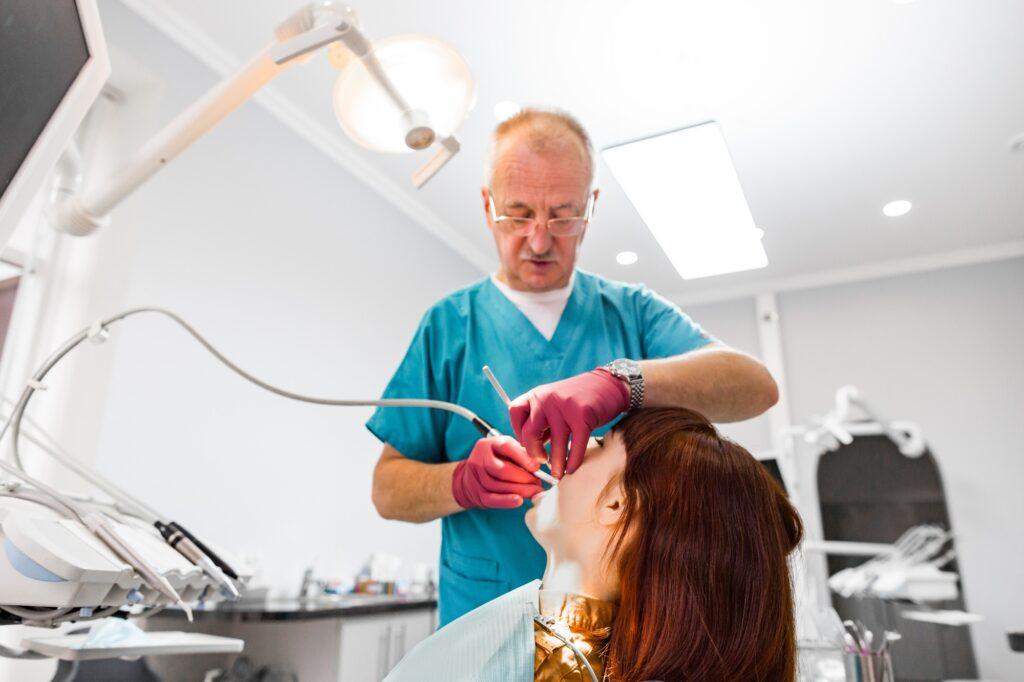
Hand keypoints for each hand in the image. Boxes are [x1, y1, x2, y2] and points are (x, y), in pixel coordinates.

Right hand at [451, 436, 543, 509]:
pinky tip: (519, 501)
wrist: (472, 475)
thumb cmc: (497, 460)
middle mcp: (480, 458)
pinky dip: (507, 501)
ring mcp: (476, 477)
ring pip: (499, 486)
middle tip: (538, 482)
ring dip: (520, 490)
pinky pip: (493, 499)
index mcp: (489, 444)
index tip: (536, 467)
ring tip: (534, 492)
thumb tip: (539, 465)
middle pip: (502, 470)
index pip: (506, 447)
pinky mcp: (478, 493)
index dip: (523, 458)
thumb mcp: (506, 451)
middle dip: (523, 478)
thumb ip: (521, 454)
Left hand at [509, 369, 628, 477]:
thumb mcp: (554, 402)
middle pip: (530, 432)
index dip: (518, 431)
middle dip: (534, 453)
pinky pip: (575, 445)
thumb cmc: (579, 398)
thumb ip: (542, 421)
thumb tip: (533, 450)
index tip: (527, 445)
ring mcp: (564, 406)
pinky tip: (572, 468)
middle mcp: (547, 398)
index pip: (515, 413)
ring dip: (556, 463)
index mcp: (537, 394)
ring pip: (555, 443)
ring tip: (558, 474)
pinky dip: (573, 461)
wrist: (608, 385)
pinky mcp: (583, 415)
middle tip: (540, 463)